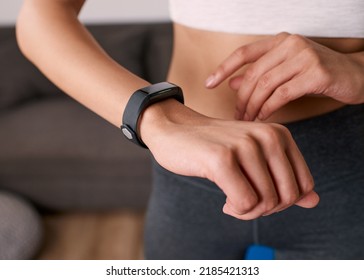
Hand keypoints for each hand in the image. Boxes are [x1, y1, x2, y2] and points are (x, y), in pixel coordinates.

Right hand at [140, 99, 318, 219]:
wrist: (173, 129)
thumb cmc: (213, 147)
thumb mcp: (254, 158)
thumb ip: (284, 179)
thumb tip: (314, 201)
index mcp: (279, 135)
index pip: (303, 185)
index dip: (283, 201)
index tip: (259, 195)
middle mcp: (267, 136)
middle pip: (287, 197)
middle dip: (266, 209)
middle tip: (244, 203)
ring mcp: (245, 146)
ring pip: (266, 202)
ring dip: (248, 212)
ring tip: (232, 202)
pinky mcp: (222, 158)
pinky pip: (244, 203)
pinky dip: (236, 210)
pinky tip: (224, 202)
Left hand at [205, 32, 363, 120]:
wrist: (357, 75)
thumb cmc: (317, 75)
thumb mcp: (285, 72)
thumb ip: (260, 75)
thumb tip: (231, 83)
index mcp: (280, 41)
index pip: (244, 53)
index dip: (223, 68)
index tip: (208, 84)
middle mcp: (290, 44)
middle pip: (253, 74)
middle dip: (241, 99)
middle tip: (236, 116)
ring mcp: (303, 56)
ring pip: (265, 85)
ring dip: (252, 106)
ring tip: (248, 120)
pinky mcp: (315, 73)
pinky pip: (282, 94)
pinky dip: (268, 108)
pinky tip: (263, 117)